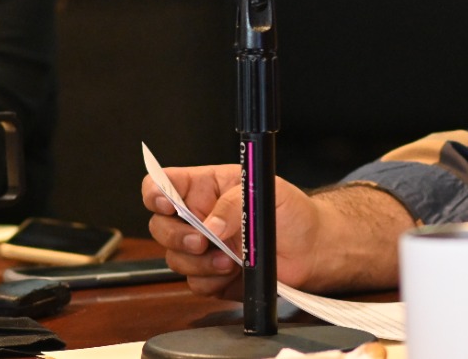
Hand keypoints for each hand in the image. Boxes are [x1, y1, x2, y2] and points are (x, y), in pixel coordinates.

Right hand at [142, 165, 323, 297]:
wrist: (311, 249)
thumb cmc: (293, 212)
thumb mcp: (267, 192)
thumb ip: (234, 204)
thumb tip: (210, 226)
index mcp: (207, 187)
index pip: (164, 183)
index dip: (155, 192)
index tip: (166, 204)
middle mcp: (200, 216)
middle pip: (160, 226)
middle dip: (177, 236)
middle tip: (203, 241)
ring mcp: (204, 247)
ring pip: (175, 258)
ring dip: (199, 263)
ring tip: (230, 260)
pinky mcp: (211, 274)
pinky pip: (194, 283)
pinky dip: (212, 281)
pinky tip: (235, 272)